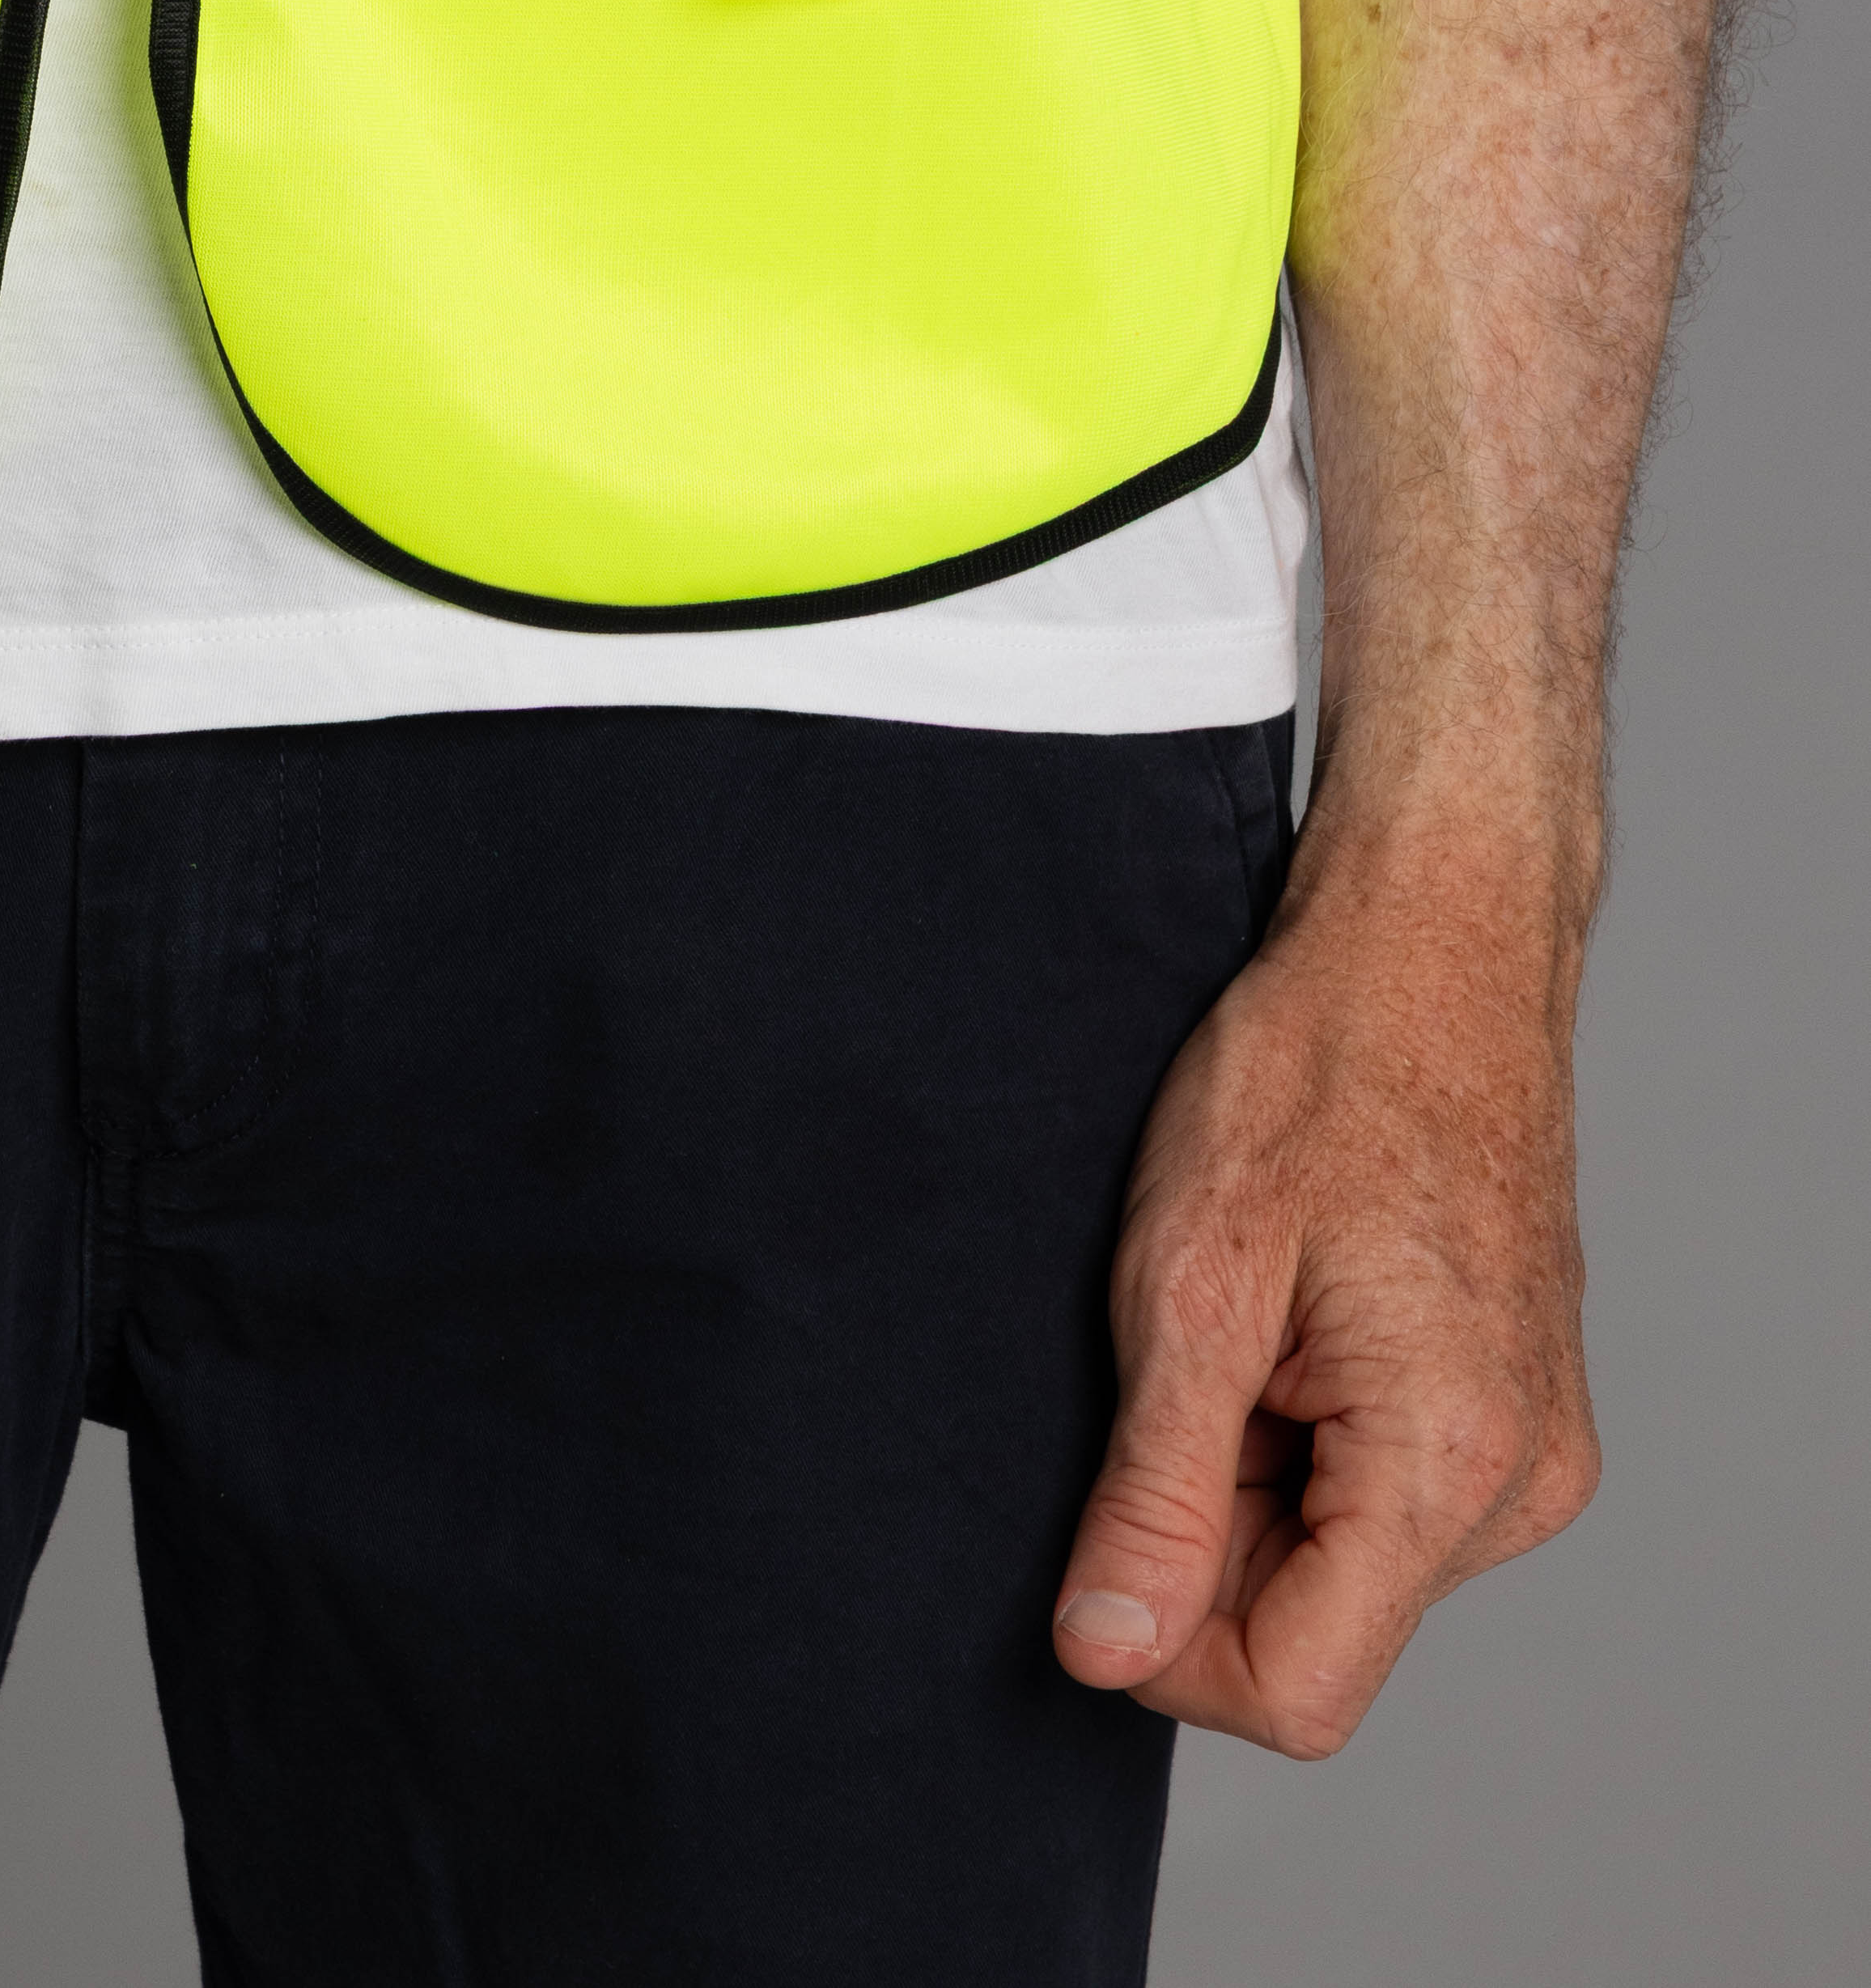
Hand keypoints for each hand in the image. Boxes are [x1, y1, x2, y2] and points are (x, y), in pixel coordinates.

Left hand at [1050, 827, 1599, 1756]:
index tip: (1105, 1531)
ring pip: (1345, 1563)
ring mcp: (1532, 1451)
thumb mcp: (1192, 1284)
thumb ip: (1157, 1492)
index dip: (1172, 1646)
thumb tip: (1107, 1649)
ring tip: (1247, 1319)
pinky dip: (1306, 1436)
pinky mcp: (1518, 1414)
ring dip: (1257, 1476)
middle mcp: (1522, 1484)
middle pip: (1319, 1626)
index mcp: (1451, 1464)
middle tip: (1181, 1364)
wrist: (1430, 947)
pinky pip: (1385, 1496)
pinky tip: (1293, 1314)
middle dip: (1212, 1534)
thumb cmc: (1315, 1074)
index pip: (1300, 1689)